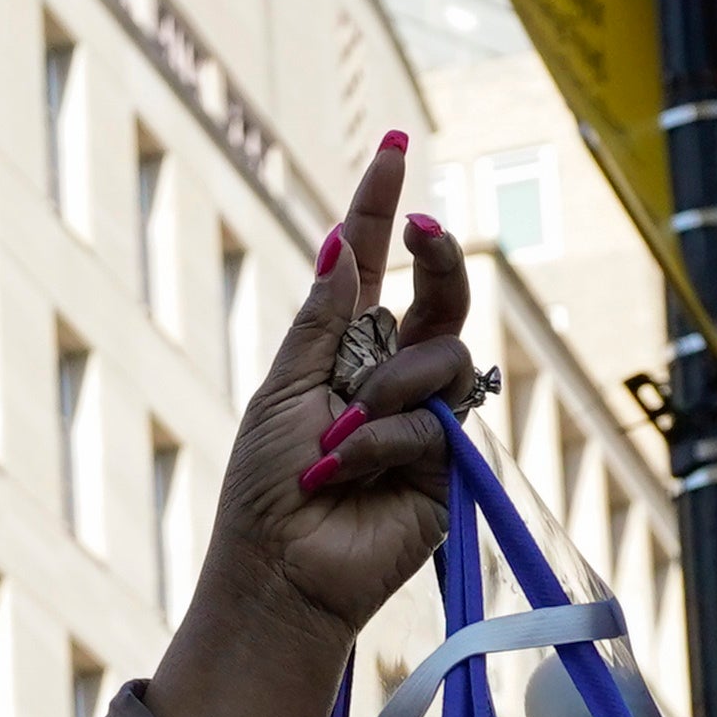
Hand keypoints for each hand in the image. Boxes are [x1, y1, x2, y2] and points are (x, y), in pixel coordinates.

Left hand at [142, 131, 479, 716]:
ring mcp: (426, 416)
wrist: (280, 570)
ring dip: (387, 390)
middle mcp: (392, 374)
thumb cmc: (265, 487)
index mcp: (343, 350)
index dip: (383, 209)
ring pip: (445, 355)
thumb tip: (343, 241)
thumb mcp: (285, 389)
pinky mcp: (451, 464)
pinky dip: (388, 440)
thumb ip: (324, 319)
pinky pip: (439, 420)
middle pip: (437, 296)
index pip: (373, 267)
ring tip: (339, 441)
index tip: (395, 145)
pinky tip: (351, 471)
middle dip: (437, 254)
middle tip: (424, 228)